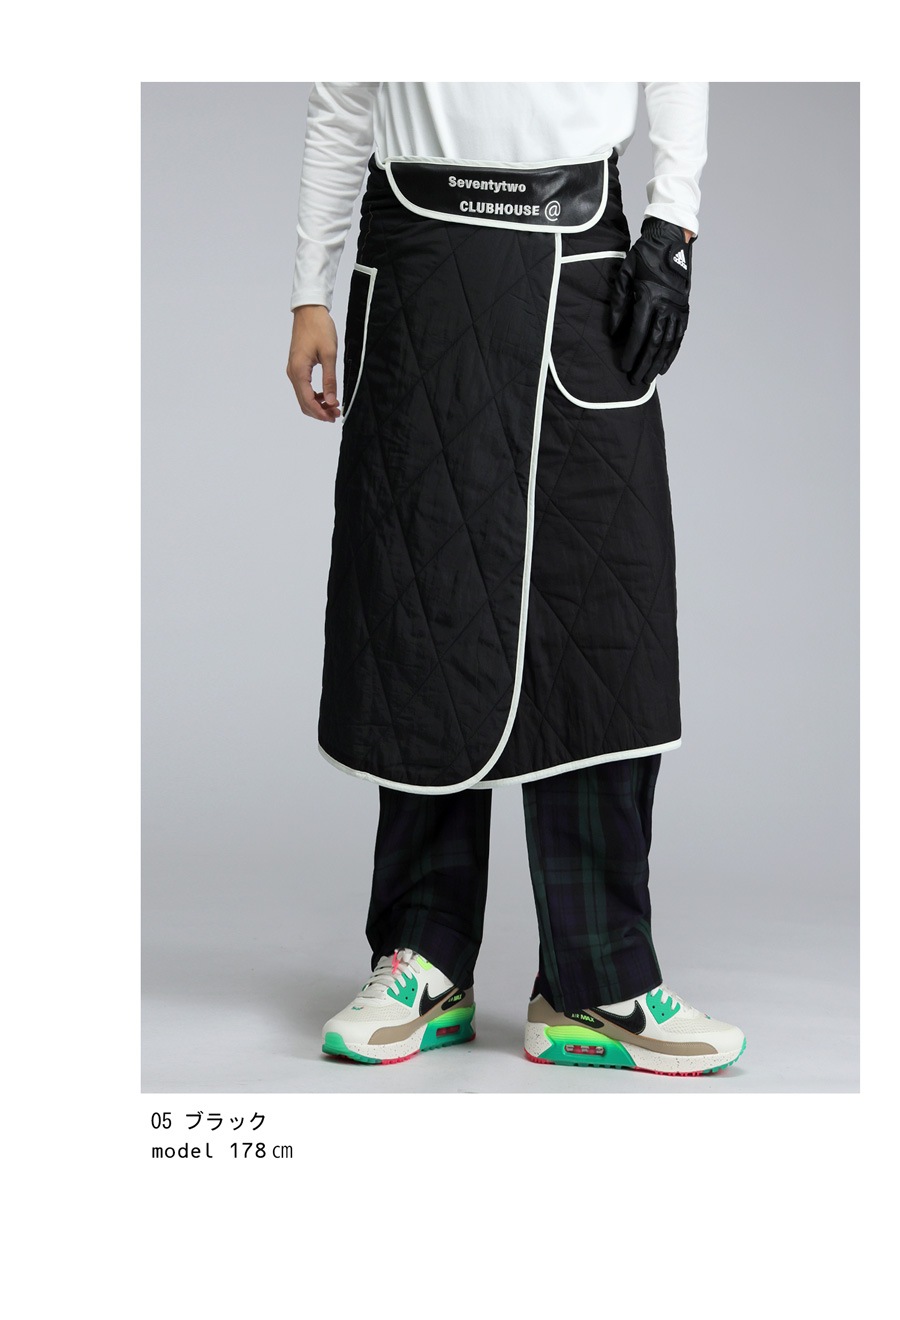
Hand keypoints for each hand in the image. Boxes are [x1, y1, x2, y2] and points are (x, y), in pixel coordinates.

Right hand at [286, 305, 340, 421]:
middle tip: (336, 414)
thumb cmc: (319, 328)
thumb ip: (330, 380)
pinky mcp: (297, 366)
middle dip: (319, 411)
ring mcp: (293, 370)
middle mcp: (293, 373)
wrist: (309, 311)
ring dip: (317, 404)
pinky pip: (303, 387)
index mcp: (299, 371)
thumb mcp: (329, 354)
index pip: (308, 401)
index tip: (334, 417)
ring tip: (334, 406)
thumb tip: (331, 401)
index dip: (321, 412)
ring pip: (303, 396)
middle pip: (303, 402)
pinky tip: (326, 394)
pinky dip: (314, 395)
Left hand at [608, 218, 693, 387]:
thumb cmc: (642, 257)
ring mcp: (678, 308)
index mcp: (649, 298)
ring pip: (668, 342)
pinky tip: (664, 365)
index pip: (639, 333)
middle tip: (635, 380)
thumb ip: (618, 305)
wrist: (670, 240)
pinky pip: (679, 336)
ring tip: (649, 378)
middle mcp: (666, 306)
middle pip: (655, 343)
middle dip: (644, 364)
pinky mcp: (684, 308)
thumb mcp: (624, 276)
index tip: (624, 366)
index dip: (631, 352)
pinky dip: (672, 352)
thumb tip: (614, 332)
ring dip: (658, 363)